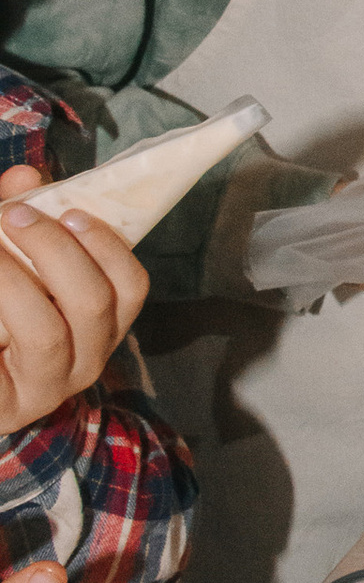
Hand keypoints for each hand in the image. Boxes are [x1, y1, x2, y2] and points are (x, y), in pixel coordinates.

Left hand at [0, 170, 149, 419]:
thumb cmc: (0, 316)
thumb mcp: (15, 263)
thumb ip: (19, 218)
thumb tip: (24, 176)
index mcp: (100, 323)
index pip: (131, 287)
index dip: (108, 246)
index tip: (69, 211)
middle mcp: (86, 359)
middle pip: (93, 303)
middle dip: (55, 251)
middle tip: (14, 216)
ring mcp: (47, 388)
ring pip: (47, 333)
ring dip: (13, 281)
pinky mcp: (8, 406)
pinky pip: (3, 357)